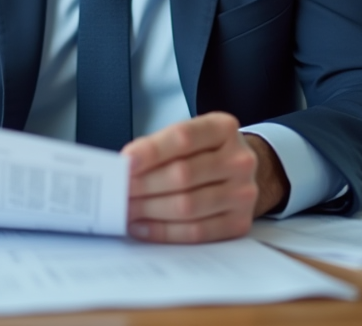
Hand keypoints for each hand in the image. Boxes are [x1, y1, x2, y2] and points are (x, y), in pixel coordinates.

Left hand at [121, 112, 289, 242]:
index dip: (151, 151)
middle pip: (183, 174)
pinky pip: (196, 232)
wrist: (241, 172)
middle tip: (118, 192)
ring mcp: (243, 193)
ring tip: (125, 209)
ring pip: (187, 206)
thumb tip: (123, 169)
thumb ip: (159, 148)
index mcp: (223, 129)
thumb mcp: (189, 137)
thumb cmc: (205, 153)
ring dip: (149, 210)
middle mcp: (239, 160)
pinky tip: (142, 226)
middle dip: (143, 185)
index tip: (125, 162)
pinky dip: (163, 232)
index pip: (183, 138)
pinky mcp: (240, 223)